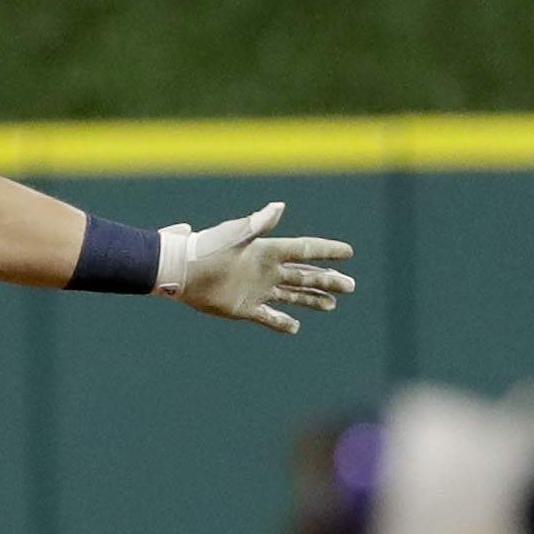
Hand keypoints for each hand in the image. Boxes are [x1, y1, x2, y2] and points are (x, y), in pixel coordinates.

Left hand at [165, 202, 353, 332]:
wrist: (182, 271)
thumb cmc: (207, 248)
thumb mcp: (234, 234)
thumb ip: (258, 223)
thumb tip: (279, 207)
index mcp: (268, 250)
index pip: (305, 250)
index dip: (327, 251)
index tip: (348, 252)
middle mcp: (267, 270)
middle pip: (306, 275)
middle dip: (329, 280)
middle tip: (351, 285)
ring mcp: (258, 290)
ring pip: (294, 295)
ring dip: (313, 299)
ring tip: (332, 305)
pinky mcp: (245, 308)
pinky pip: (269, 317)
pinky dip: (282, 322)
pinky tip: (296, 327)